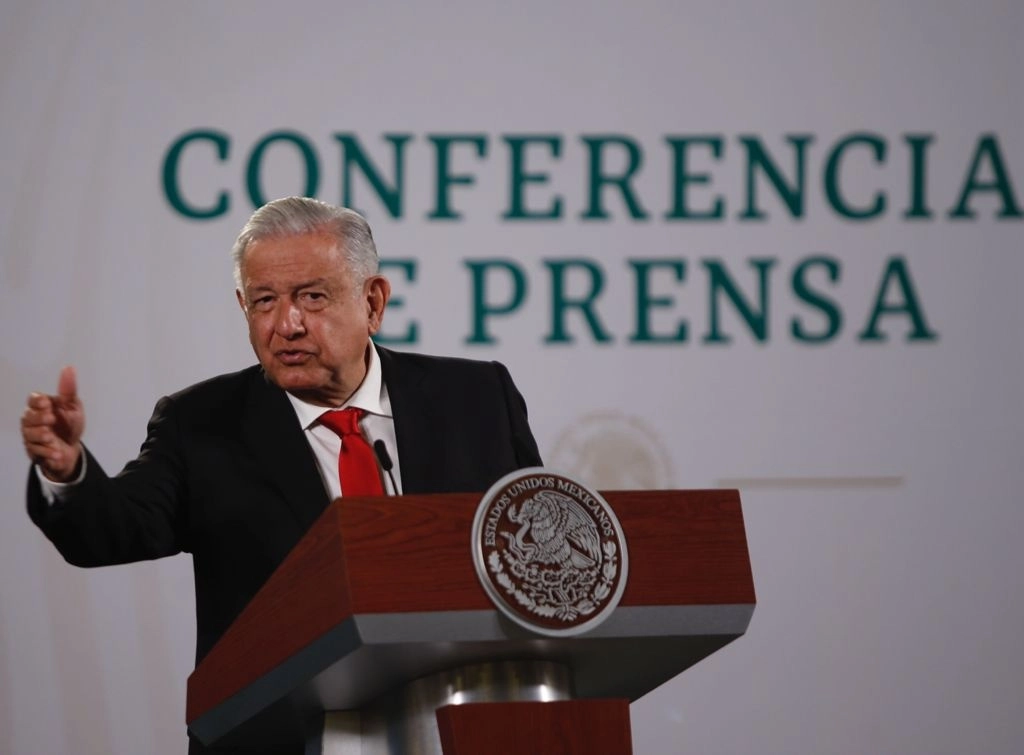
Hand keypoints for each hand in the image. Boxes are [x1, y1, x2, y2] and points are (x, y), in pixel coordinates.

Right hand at [21, 365, 85, 481]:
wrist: (72, 448)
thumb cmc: (70, 424)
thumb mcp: (73, 407)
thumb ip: (69, 390)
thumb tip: (69, 368)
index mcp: (41, 406)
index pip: (32, 399)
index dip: (37, 401)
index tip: (47, 403)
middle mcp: (32, 420)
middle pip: (27, 416)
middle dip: (38, 418)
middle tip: (51, 419)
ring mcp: (31, 436)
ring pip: (28, 434)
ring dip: (40, 436)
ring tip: (51, 437)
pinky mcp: (34, 451)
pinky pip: (36, 452)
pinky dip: (47, 452)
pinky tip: (57, 453)